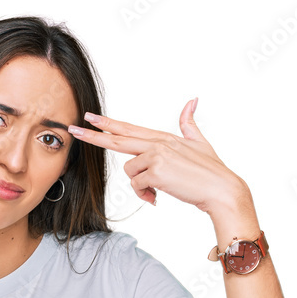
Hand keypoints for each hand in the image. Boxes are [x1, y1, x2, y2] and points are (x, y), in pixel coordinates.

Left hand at [67, 98, 253, 215]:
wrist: (222, 189)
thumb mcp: (200, 142)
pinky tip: (159, 197)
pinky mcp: (156, 171)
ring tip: (158, 191)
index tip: (91, 118)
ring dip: (141, 187)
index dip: (108, 123)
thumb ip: (189, 123)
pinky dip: (147, 195)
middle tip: (74, 129)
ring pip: (131, 172)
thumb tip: (192, 100)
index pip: (129, 129)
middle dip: (93, 135)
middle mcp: (158, 143)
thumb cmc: (211, 171)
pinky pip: (138, 186)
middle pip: (118, 139)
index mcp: (164, 137)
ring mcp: (156, 156)